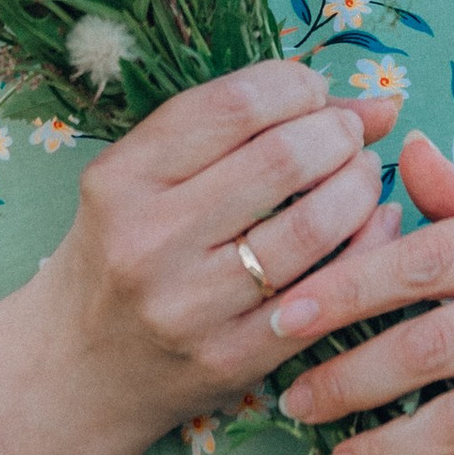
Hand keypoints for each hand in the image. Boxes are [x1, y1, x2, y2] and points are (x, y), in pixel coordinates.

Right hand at [33, 59, 400, 447]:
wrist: (79, 368)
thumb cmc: (122, 252)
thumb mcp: (145, 178)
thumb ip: (240, 129)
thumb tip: (371, 104)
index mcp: (122, 179)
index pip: (234, 106)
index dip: (296, 86)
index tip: (314, 92)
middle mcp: (150, 241)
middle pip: (282, 158)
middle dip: (338, 133)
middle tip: (349, 135)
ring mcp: (191, 306)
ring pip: (313, 226)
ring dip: (360, 186)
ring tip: (361, 175)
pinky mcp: (232, 357)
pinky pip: (326, 292)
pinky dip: (368, 248)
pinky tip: (374, 226)